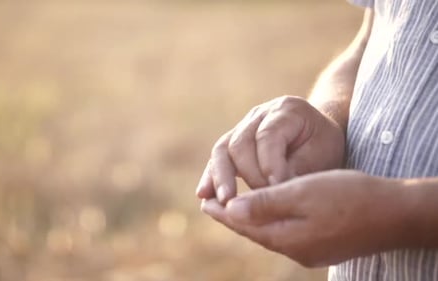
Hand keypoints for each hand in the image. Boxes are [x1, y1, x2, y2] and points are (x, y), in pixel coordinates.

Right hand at [196, 96, 344, 203]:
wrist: (318, 137)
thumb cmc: (323, 148)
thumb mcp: (321, 156)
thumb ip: (296, 170)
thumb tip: (270, 191)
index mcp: (287, 110)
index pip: (269, 137)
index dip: (269, 165)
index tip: (277, 190)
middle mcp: (260, 114)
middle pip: (241, 143)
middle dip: (248, 175)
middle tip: (259, 201)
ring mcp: (243, 126)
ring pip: (223, 149)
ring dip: (221, 177)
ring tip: (224, 201)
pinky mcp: (233, 141)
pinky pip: (218, 158)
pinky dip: (211, 177)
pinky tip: (204, 195)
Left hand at [201, 170, 406, 266]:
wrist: (395, 214)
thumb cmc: (349, 196)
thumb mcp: (302, 193)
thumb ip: (265, 204)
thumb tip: (231, 210)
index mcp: (285, 237)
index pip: (242, 224)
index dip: (221, 211)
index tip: (203, 200)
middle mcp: (293, 250)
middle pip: (252, 232)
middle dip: (231, 217)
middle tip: (212, 204)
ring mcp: (308, 251)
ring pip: (268, 234)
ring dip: (249, 220)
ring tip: (235, 208)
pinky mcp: (320, 246)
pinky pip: (284, 234)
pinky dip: (269, 222)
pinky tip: (269, 214)